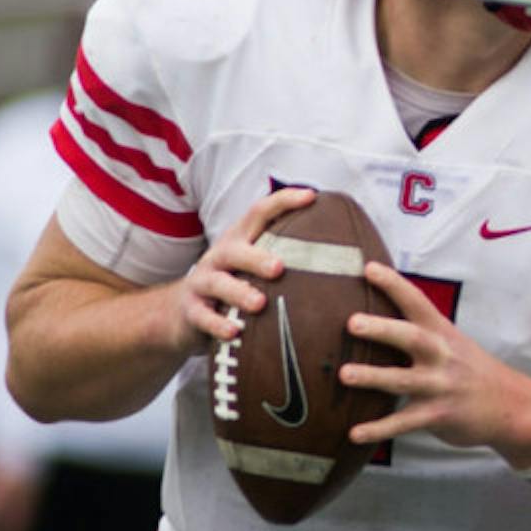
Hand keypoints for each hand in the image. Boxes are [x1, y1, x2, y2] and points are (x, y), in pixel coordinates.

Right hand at [166, 185, 315, 355]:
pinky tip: (234, 332)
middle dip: (258, 257)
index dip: (284, 202)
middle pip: (237, 250)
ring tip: (259, 304)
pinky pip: (203, 317)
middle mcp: (220, 256)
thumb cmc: (235, 285)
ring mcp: (202, 282)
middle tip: (280, 268)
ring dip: (239, 293)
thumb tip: (349, 257)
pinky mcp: (191, 310)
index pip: (260, 212)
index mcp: (241, 240)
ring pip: (218, 283)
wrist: (181, 313)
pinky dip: (218, 325)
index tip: (312, 197)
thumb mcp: (254, 267)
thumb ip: (287, 258)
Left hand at [340, 262, 530, 467]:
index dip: (393, 284)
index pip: (416, 302)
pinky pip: (404, 423)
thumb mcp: (454, 344)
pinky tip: (353, 433)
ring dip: (373, 377)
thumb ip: (422, 334)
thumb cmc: (472, 371)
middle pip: (411, 338)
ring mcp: (441, 386)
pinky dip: (379, 429)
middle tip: (352, 322)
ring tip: (344, 374)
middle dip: (382, 329)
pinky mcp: (439, 415)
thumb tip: (376, 320)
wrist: (512, 405)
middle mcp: (442, 355)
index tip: (368, 267)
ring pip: (403, 380)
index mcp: (443, 333)